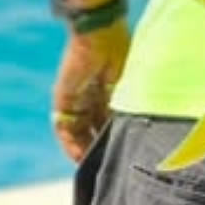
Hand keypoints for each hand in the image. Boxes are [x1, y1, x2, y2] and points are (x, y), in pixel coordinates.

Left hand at [51, 19, 130, 161]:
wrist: (100, 34)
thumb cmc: (122, 52)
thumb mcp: (130, 85)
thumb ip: (131, 106)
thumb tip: (141, 131)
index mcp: (111, 90)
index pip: (111, 121)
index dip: (116, 138)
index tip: (125, 156)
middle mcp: (93, 97)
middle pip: (95, 129)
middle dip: (101, 148)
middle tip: (110, 168)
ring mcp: (77, 99)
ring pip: (79, 132)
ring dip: (86, 150)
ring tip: (95, 169)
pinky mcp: (63, 100)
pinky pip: (65, 128)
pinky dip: (71, 144)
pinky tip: (80, 157)